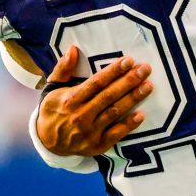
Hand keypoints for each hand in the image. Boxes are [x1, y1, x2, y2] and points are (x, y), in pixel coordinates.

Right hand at [36, 45, 152, 156]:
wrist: (47, 142)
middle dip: (129, 81)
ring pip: (114, 112)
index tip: (129, 60)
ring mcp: (89, 132)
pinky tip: (141, 115)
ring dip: (133, 99)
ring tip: (148, 86)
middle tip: (145, 69)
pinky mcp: (97, 145)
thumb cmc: (53, 110)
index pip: (96, 83)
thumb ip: (63, 68)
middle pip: (109, 96)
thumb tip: (73, 49)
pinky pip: (116, 134)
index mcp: (71, 99)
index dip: (113, 71)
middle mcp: (80, 115)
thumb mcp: (52, 87)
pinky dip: (129, 125)